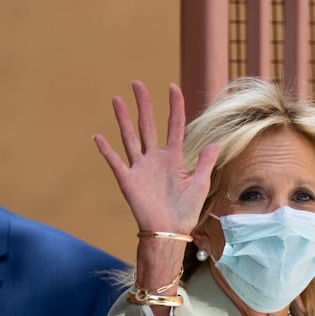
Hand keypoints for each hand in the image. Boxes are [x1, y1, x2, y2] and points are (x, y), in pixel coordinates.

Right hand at [94, 81, 220, 238]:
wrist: (169, 232)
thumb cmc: (186, 211)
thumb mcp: (201, 184)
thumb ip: (206, 162)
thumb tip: (216, 142)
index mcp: (174, 158)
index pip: (175, 126)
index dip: (175, 106)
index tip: (172, 87)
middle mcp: (155, 159)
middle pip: (148, 125)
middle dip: (143, 104)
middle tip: (137, 83)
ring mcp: (140, 168)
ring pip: (130, 137)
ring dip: (123, 119)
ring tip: (117, 99)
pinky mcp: (128, 180)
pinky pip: (115, 162)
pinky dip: (106, 150)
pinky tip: (98, 136)